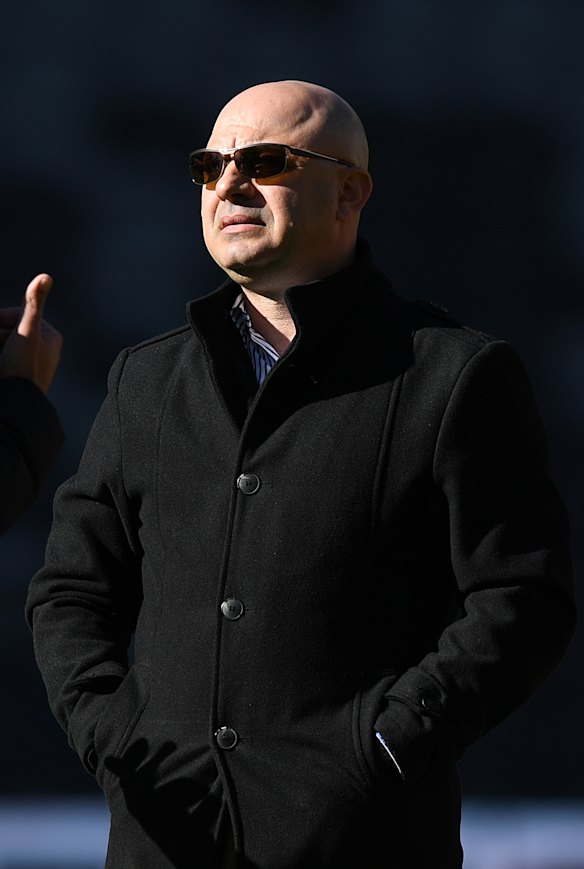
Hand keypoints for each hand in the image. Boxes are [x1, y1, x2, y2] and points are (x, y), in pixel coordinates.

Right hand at [0, 274, 62, 393]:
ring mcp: (36, 364)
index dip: (1, 320)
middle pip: (12, 332)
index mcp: (51, 336)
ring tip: (0, 358)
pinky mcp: (25, 377)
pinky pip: (8, 360)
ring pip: (8, 345)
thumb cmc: (22, 367)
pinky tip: (1, 367)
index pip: (18, 316)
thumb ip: (33, 303)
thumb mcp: (26, 330)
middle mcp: (47, 349)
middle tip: (0, 349)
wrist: (19, 404)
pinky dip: (1, 359)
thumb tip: (45, 277)